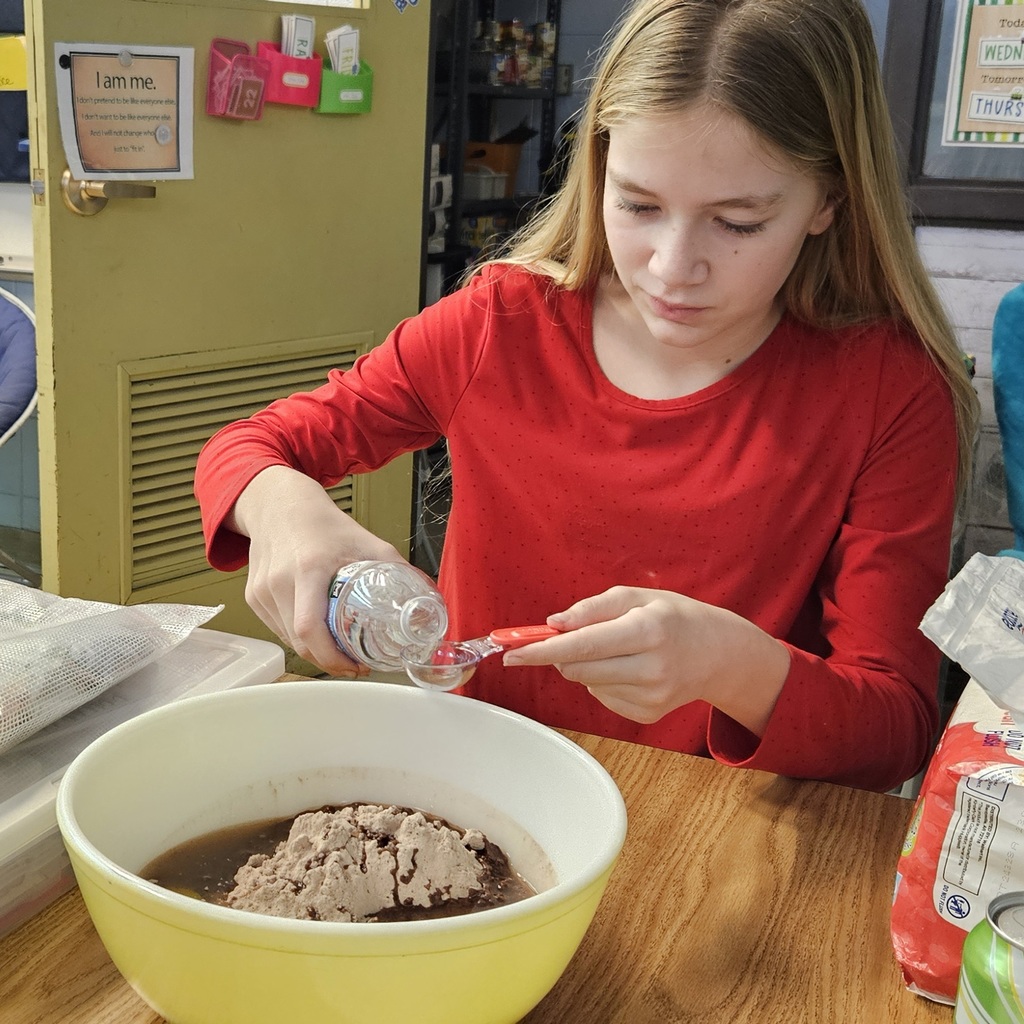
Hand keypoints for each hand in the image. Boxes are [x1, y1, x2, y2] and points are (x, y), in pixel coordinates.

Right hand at [228, 465, 402, 674]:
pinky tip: (317, 637)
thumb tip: (425, 599)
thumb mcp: (365, 540)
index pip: (309, 626)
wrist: (280, 505)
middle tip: (355, 665)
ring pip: (287, 639)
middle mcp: (279, 581)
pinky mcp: (253, 597)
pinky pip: (277, 629)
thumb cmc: (323, 523)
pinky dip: (298, 639)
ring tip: (339, 654)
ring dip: (313, 652)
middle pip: (299, 641)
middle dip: (328, 661)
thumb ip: (395, 568)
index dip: (331, 656)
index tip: (355, 664)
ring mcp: (261, 591)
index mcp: (308, 568)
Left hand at [503, 586, 789, 735]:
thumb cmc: (674, 617)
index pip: (584, 645)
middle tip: (561, 641)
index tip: (512, 653)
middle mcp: (653, 667)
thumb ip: (592, 609)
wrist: (719, 654)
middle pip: (579, 669)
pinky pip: (602, 699)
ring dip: (586, 667)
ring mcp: (652, 696)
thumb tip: (554, 624)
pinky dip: (603, 683)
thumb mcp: (637, 597)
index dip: (543, 650)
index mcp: (649, 630)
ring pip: (587, 684)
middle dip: (561, 655)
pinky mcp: (648, 715)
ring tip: (617, 651)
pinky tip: (628, 670)